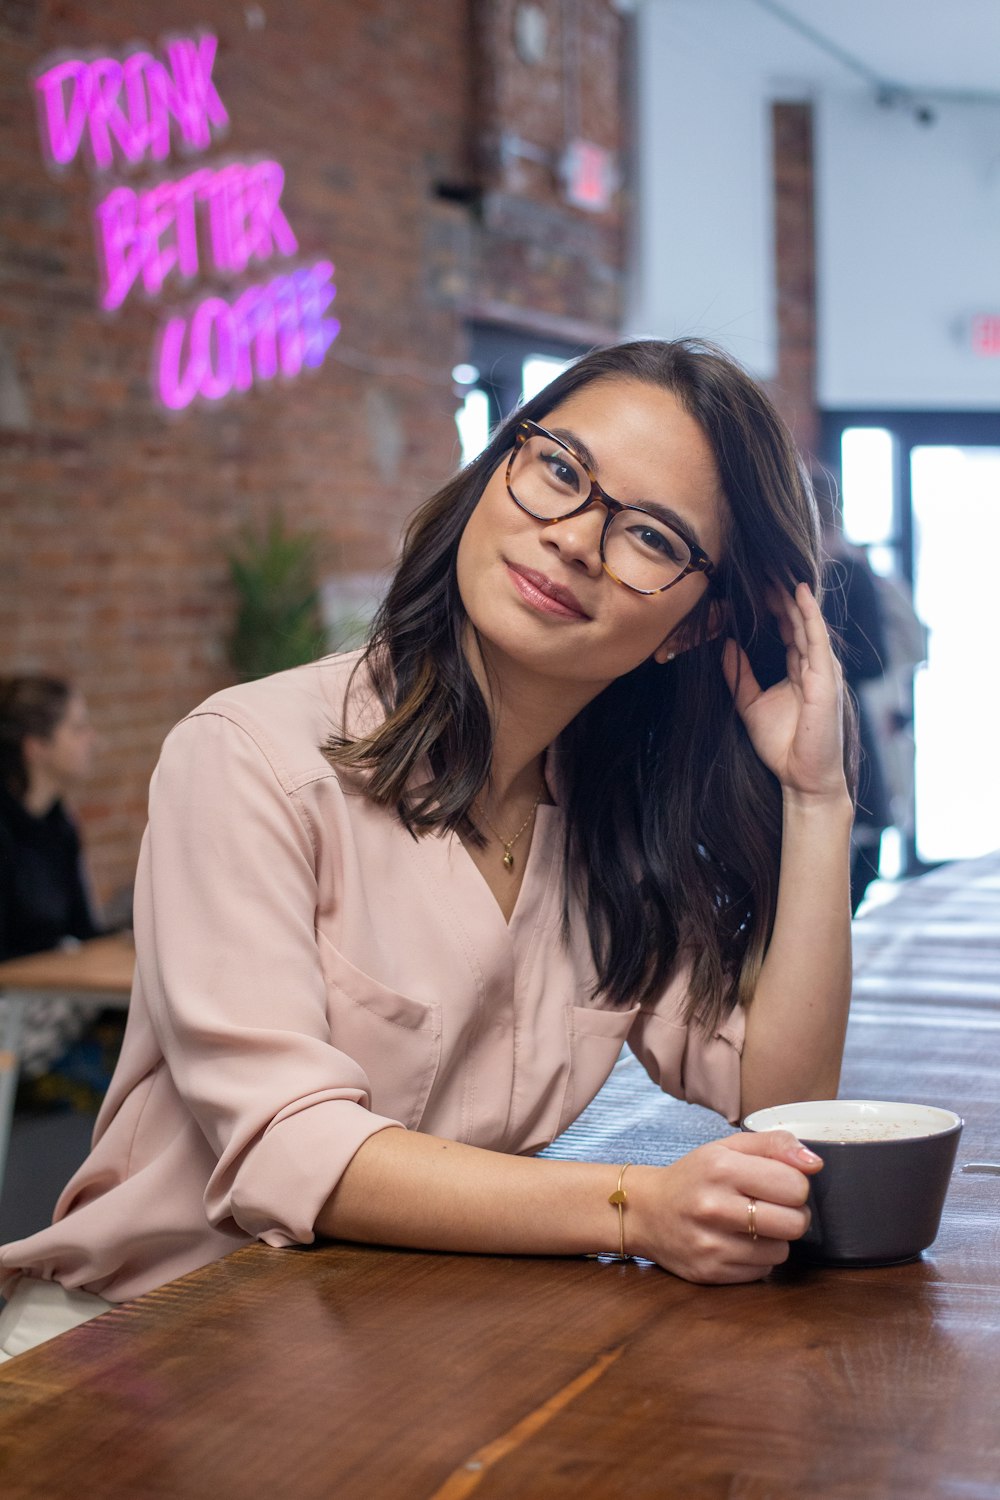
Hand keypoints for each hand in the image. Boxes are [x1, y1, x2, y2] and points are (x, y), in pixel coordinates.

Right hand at [631, 1131, 822, 1283]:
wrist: (646, 1211)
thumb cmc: (695, 1176)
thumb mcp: (728, 1147)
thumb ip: (774, 1144)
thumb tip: (815, 1162)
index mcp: (721, 1167)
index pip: (795, 1186)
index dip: (796, 1185)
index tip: (779, 1184)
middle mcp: (713, 1206)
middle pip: (795, 1223)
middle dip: (793, 1215)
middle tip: (772, 1207)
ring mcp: (710, 1244)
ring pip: (781, 1251)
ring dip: (775, 1238)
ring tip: (753, 1225)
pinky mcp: (710, 1272)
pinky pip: (762, 1271)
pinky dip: (758, 1258)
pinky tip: (738, 1242)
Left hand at [721, 582, 847, 800]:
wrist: (801, 778)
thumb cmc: (782, 746)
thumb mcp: (750, 704)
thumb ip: (739, 675)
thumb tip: (726, 645)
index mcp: (800, 669)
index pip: (787, 628)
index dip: (773, 604)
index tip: (755, 580)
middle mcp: (814, 665)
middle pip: (798, 619)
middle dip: (782, 593)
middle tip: (765, 564)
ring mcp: (823, 671)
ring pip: (808, 623)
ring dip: (794, 596)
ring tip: (778, 569)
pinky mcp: (826, 680)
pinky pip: (817, 641)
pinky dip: (810, 616)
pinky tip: (800, 594)